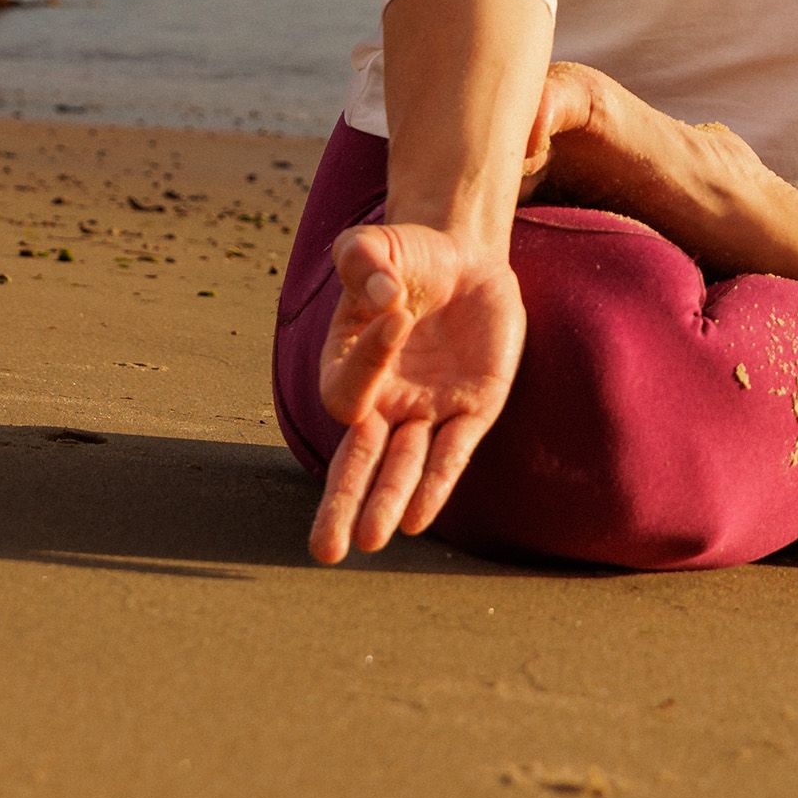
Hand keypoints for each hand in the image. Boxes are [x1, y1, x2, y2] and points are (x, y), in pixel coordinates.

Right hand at [307, 218, 524, 562]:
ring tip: (374, 541)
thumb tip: (383, 293)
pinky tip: (420, 518)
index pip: (349, 389)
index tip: (397, 311)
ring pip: (401, 468)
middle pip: (356, 462)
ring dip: (388, 501)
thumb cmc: (406, 256)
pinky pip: (452, 454)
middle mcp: (382, 401)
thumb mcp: (374, 245)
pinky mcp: (472, 409)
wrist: (462, 259)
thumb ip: (361, 257)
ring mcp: (426, 410)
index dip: (371, 359)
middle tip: (325, 552)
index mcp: (347, 365)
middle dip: (342, 503)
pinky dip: (437, 484)